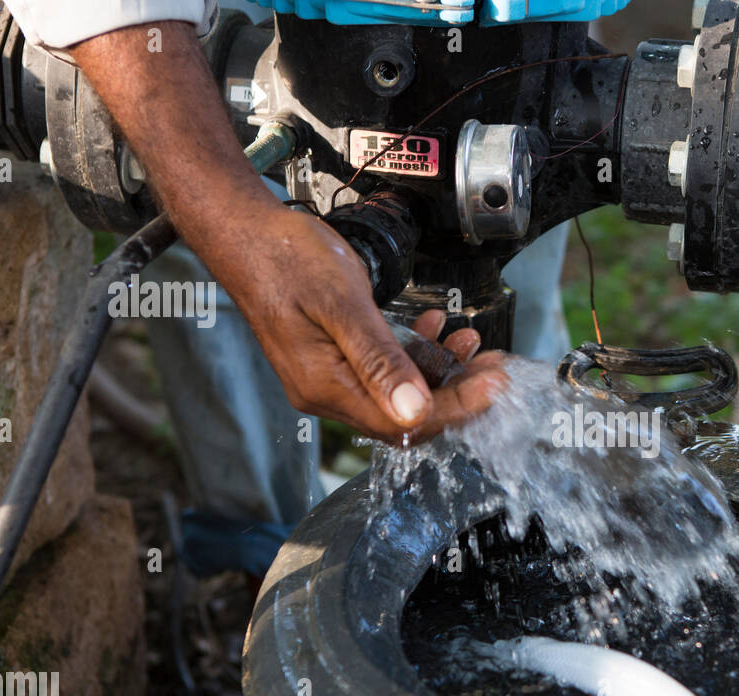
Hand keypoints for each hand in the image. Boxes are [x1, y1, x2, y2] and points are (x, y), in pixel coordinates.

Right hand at [66, 23, 506, 442]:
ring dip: (439, 370)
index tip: (494, 384)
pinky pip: (383, 370)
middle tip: (494, 366)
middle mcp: (326, 393)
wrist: (243, 231)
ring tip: (471, 342)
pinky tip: (433, 325)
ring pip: (398, 391)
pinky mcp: (331, 359)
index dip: (457, 407)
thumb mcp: (341, 302)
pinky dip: (414, 352)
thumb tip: (414, 410)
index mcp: (327, 387)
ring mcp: (327, 378)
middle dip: (457, 392)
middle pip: (406, 414)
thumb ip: (379, 358)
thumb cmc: (285, 258)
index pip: (405, 421)